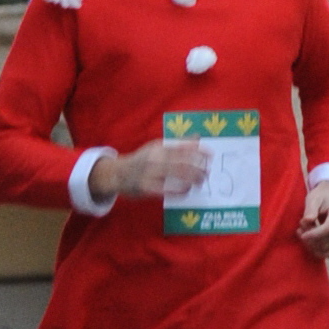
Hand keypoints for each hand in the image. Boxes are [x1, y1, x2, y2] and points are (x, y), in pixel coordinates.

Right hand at [91, 138, 207, 205]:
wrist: (117, 174)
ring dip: (191, 178)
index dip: (198, 151)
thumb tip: (198, 138)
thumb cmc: (142, 160)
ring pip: (175, 174)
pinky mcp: (146, 187)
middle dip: (197, 168)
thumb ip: (178, 144)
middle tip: (208, 173)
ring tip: (200, 181)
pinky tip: (186, 191)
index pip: (182, 147)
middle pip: (181, 161)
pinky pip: (165, 189)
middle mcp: (154, 158)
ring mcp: (149, 173)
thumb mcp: (157, 148)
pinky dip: (178, 190)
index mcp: (158, 147)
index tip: (211, 155)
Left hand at [296, 178, 328, 257]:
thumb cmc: (321, 196)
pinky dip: (319, 251)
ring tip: (303, 235)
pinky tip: (310, 242)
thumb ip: (310, 209)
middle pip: (328, 241)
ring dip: (313, 247)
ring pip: (328, 250)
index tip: (302, 235)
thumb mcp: (314, 198)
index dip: (314, 234)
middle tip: (300, 231)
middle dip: (310, 240)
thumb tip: (307, 221)